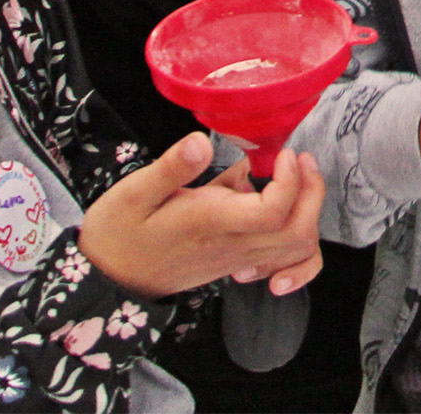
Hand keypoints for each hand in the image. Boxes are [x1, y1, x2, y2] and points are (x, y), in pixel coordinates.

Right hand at [79, 133, 324, 299]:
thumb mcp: (133, 192)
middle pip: (296, 233)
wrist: (109, 278)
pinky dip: (297, 246)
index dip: (289, 182)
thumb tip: (199, 142)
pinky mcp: (235, 262)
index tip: (282, 153)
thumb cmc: (119, 232)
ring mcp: (236, 258)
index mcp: (210, 223)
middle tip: (300, 158)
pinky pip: (281, 262)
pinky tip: (285, 219)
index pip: (272, 212)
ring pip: (294, 249)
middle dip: (311, 193)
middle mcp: (231, 245)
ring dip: (308, 212)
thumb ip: (170, 168)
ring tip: (297, 176)